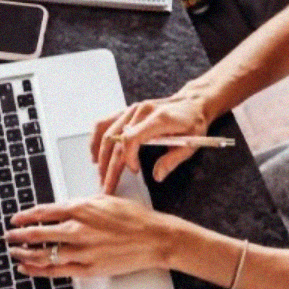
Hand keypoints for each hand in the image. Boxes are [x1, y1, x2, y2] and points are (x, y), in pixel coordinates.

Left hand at [5, 195, 179, 277]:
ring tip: (13, 253)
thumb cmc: (134, 218)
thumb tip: (62, 209)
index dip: (26, 216)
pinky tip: (27, 269)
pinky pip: (56, 271)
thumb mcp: (105, 200)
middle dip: (18, 235)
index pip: (44, 212)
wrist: (154, 238)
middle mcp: (78, 229)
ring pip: (42, 253)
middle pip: (37, 232)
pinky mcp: (88, 268)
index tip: (16, 218)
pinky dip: (38, 270)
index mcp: (81, 208)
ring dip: (24, 253)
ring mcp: (82, 250)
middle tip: (8, 236)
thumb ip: (81, 205)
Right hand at [91, 93, 209, 193]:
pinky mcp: (128, 111)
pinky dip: (96, 139)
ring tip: (100, 174)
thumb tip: (157, 176)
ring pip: (106, 132)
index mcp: (158, 118)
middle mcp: (141, 111)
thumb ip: (172, 160)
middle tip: (108, 186)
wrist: (193, 102)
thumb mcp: (191, 144)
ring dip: (100, 155)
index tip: (134, 171)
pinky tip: (95, 154)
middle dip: (109, 166)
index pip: (131, 138)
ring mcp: (132, 109)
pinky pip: (105, 123)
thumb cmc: (193, 122)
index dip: (128, 158)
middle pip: (115, 140)